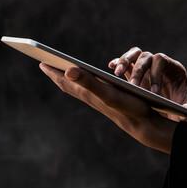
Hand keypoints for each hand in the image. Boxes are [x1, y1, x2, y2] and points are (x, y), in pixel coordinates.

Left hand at [38, 62, 178, 153]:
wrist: (145, 125)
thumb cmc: (129, 107)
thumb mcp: (108, 93)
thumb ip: (88, 82)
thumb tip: (67, 71)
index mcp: (88, 93)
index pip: (65, 81)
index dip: (53, 72)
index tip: (41, 62)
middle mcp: (91, 97)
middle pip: (69, 85)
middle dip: (57, 74)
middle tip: (45, 64)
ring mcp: (100, 100)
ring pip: (79, 88)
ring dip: (69, 79)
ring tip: (62, 72)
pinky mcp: (109, 101)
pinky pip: (90, 91)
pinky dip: (83, 84)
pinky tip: (88, 82)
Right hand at [107, 47, 186, 121]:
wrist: (172, 105)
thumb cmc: (180, 104)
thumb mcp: (185, 106)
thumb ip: (186, 108)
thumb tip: (186, 112)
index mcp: (173, 68)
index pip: (161, 61)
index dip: (156, 74)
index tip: (152, 92)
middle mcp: (158, 63)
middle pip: (146, 57)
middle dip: (138, 71)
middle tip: (132, 86)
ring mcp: (146, 65)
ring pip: (134, 54)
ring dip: (124, 62)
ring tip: (116, 74)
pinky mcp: (134, 70)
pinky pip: (125, 62)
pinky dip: (118, 62)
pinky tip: (111, 67)